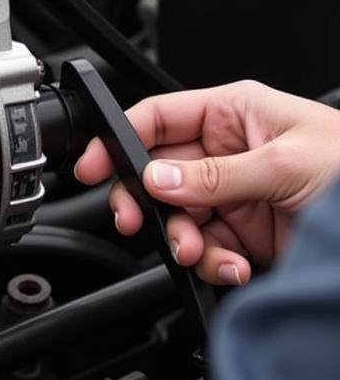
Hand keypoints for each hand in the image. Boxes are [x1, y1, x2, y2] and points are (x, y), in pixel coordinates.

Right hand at [74, 80, 339, 286]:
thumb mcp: (287, 164)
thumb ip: (216, 176)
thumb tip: (159, 178)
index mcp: (235, 115)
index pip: (158, 118)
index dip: (120, 139)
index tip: (93, 166)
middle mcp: (229, 153)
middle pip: (157, 174)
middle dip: (146, 203)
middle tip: (137, 221)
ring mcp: (235, 195)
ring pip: (177, 218)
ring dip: (183, 241)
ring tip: (201, 252)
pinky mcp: (246, 235)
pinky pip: (205, 250)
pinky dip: (213, 263)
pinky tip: (236, 264)